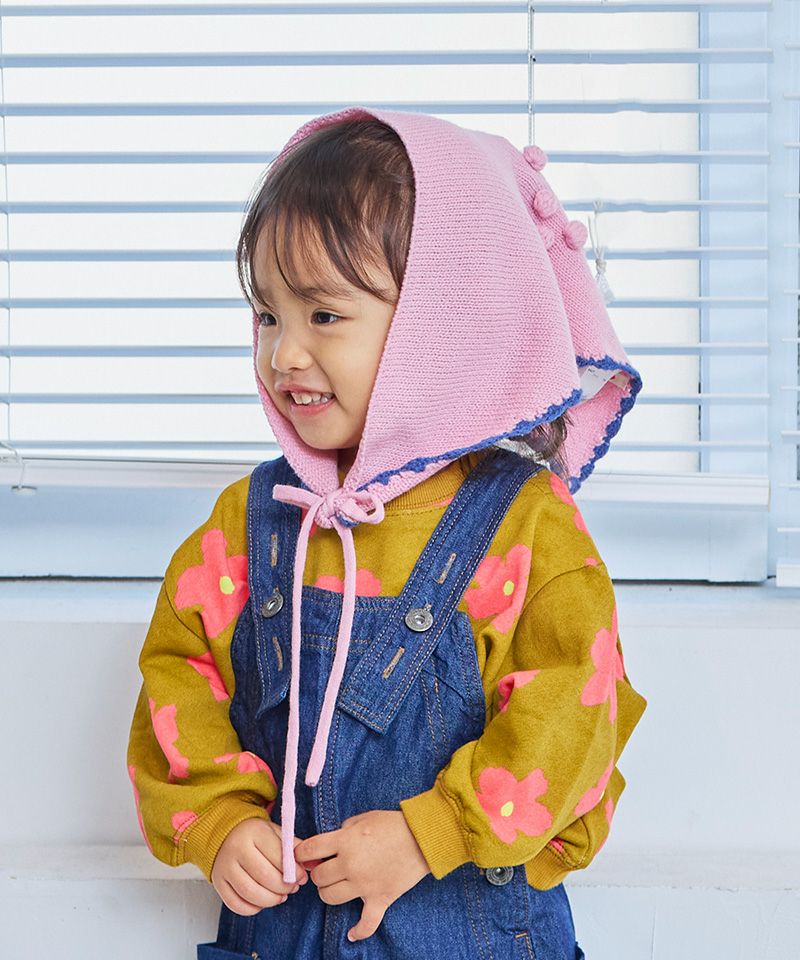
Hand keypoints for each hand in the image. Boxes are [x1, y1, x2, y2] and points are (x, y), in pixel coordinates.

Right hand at [211, 817, 309, 915]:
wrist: (225, 833)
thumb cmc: (256, 835)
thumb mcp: (276, 833)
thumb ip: (294, 847)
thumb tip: (314, 864)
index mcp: (255, 831)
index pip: (278, 857)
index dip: (294, 872)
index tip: (302, 878)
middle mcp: (237, 848)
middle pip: (264, 877)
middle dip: (284, 887)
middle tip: (292, 888)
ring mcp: (225, 867)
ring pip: (250, 893)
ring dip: (271, 900)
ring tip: (280, 897)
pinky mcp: (218, 882)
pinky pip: (235, 904)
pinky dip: (252, 908)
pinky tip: (262, 902)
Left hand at [293, 810, 430, 941]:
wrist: (422, 837)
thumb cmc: (392, 823)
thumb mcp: (363, 818)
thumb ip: (343, 829)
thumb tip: (330, 844)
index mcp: (344, 841)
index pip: (310, 849)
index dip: (301, 853)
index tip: (302, 855)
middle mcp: (350, 864)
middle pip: (319, 878)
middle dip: (318, 873)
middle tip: (326, 869)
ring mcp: (364, 884)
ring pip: (331, 898)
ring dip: (329, 893)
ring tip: (335, 887)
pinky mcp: (380, 899)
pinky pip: (366, 923)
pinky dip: (359, 931)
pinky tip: (352, 934)